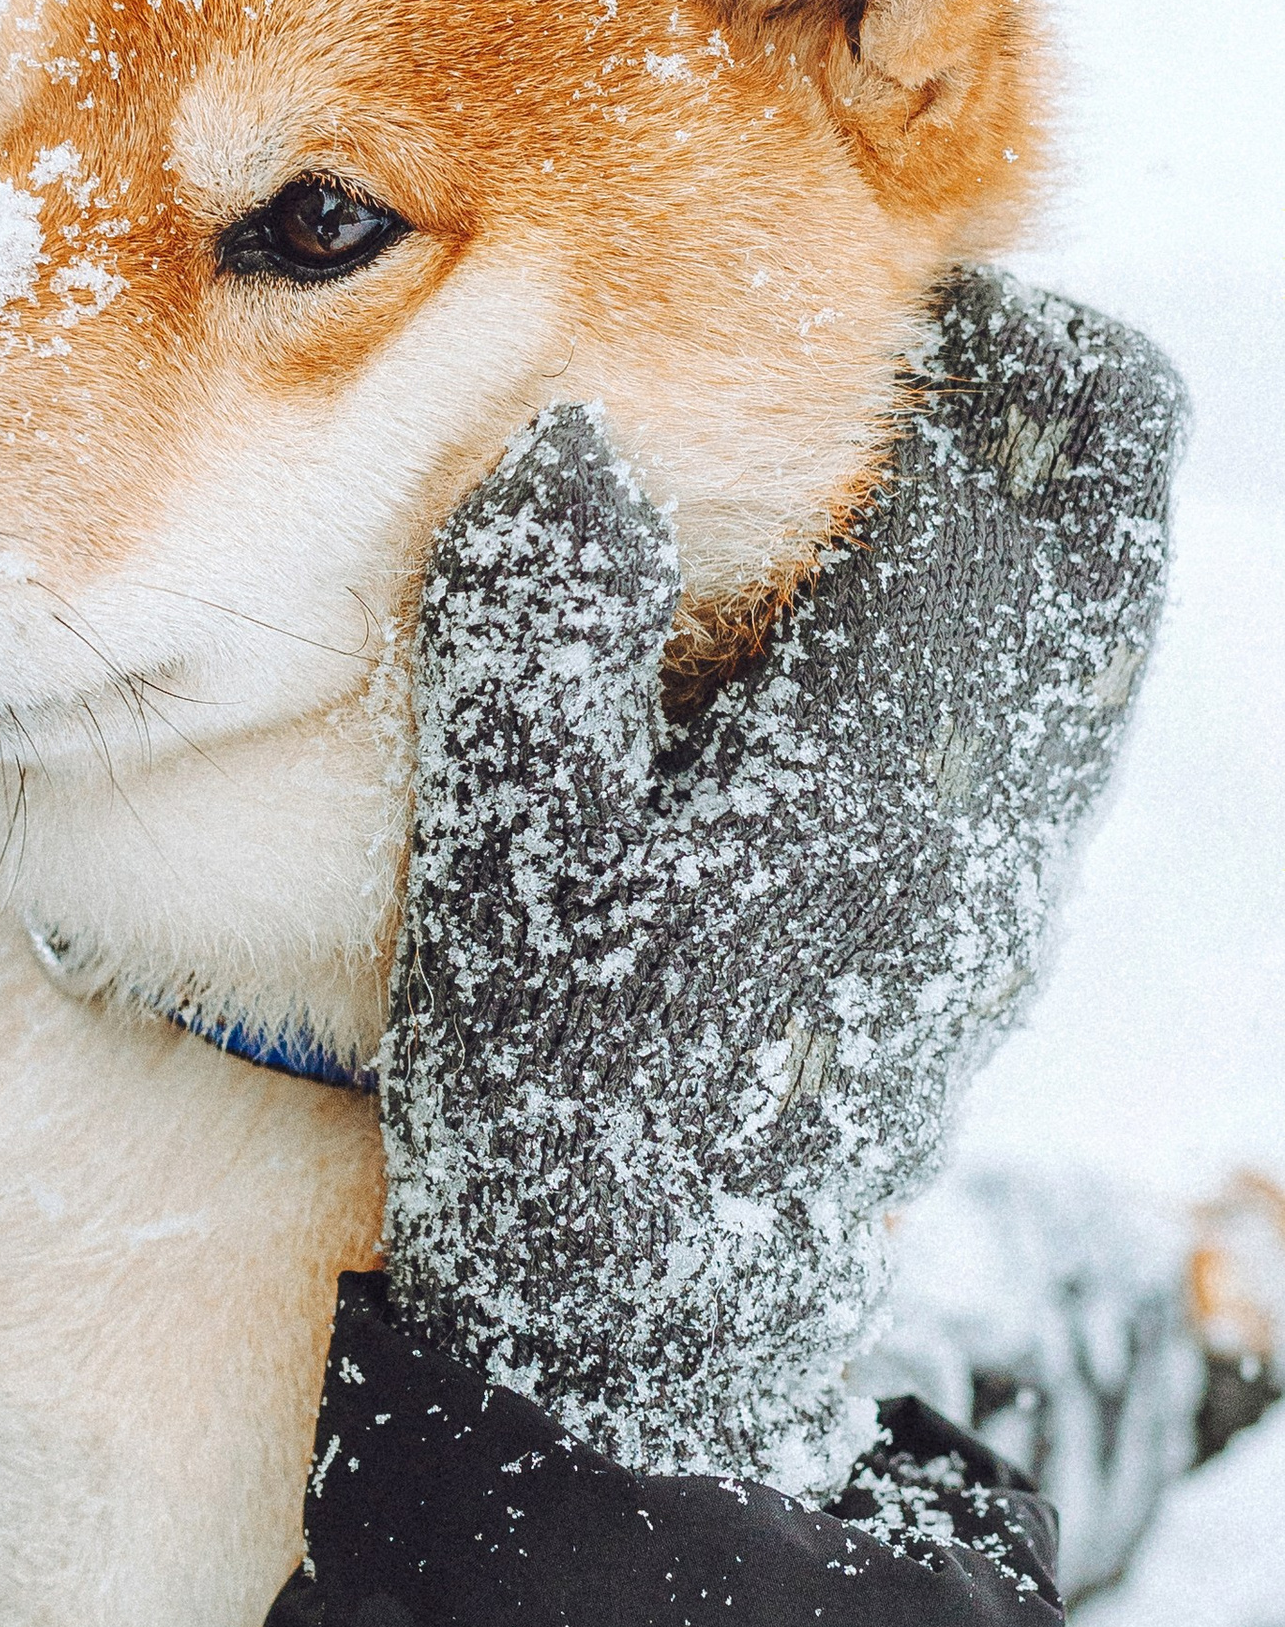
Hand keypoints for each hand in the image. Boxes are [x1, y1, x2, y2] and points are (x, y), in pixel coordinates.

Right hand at [380, 268, 1185, 1490]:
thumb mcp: (505, 863)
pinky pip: (1058, 690)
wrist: (655, 1345)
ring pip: (1109, 589)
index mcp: (903, 736)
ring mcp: (1018, 849)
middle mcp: (1010, 775)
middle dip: (1029, 374)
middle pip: (1120, 491)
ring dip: (1018, 485)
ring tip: (849, 453)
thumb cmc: (569, 1106)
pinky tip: (841, 618)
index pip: (1017, 447)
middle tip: (865, 340)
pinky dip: (999, 597)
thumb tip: (567, 436)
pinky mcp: (988, 908)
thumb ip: (537, 634)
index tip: (824, 281)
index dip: (945, 326)